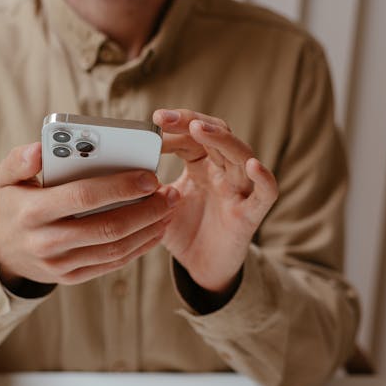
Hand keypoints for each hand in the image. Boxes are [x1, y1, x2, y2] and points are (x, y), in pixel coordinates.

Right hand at [0, 142, 179, 288]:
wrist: (2, 252)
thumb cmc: (13, 205)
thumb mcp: (6, 178)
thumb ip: (20, 160)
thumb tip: (39, 149)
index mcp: (32, 211)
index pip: (82, 197)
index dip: (119, 187)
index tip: (149, 176)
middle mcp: (46, 242)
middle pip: (106, 227)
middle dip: (144, 210)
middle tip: (169, 193)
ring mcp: (60, 264)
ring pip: (114, 249)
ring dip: (147, 229)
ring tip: (168, 209)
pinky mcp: (71, 277)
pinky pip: (111, 264)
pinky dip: (138, 247)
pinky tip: (154, 230)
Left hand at [153, 109, 278, 294]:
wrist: (201, 266)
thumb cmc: (182, 230)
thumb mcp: (157, 205)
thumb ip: (145, 187)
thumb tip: (119, 168)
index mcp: (201, 165)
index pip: (191, 136)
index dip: (175, 126)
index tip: (153, 120)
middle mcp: (222, 171)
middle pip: (216, 135)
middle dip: (191, 123)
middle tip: (164, 119)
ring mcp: (239, 190)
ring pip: (240, 155)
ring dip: (221, 139)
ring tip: (198, 129)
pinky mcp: (250, 214)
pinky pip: (265, 193)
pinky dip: (263, 178)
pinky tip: (253, 166)